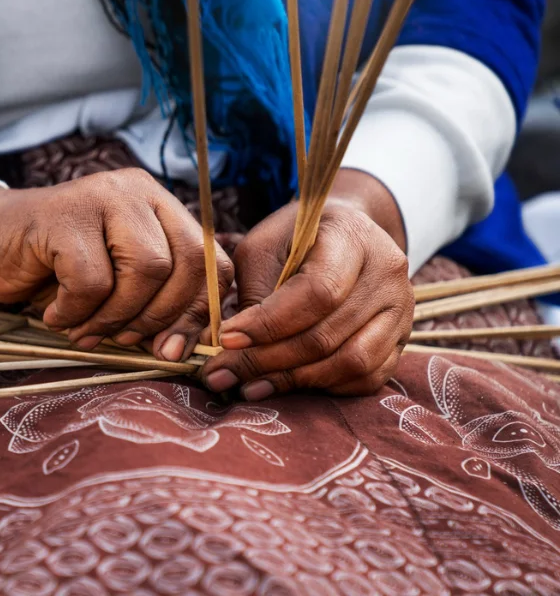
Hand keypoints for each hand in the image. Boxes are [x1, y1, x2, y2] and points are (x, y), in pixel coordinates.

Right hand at [0, 168, 232, 358]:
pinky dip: (74, 312)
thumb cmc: (50, 267)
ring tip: (85, 330)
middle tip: (128, 342)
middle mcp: (136, 192)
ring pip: (146, 270)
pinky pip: (91, 280)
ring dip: (116, 317)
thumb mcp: (112, 283)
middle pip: (186, 263)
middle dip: (161, 317)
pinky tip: (54, 315)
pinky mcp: (63, 216)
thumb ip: (150, 302)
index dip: (198, 310)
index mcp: (159, 205)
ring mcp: (101, 197)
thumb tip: (181, 349)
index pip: (209, 258)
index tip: (173, 346)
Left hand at [198, 169, 413, 397]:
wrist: (346, 236)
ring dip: (293, 380)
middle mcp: (387, 274)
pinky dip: (324, 388)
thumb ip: (254, 292)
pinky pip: (367, 377)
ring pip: (351, 362)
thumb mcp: (264, 247)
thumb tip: (230, 347)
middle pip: (328, 334)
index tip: (226, 338)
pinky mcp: (401, 339)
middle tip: (221, 374)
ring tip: (248, 387)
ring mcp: (402, 310)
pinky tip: (287, 386)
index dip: (269, 323)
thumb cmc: (295, 240)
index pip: (318, 292)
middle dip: (267, 360)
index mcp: (353, 238)